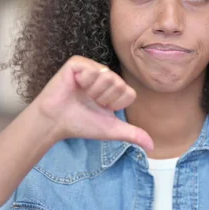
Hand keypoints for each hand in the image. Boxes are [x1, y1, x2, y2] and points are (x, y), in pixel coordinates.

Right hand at [34, 56, 153, 151]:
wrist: (56, 122)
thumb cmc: (81, 124)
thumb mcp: (111, 129)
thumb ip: (132, 134)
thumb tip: (152, 147)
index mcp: (113, 88)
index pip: (129, 93)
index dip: (115, 105)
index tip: (101, 109)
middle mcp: (104, 75)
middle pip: (119, 84)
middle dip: (104, 98)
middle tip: (89, 101)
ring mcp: (91, 67)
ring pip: (107, 76)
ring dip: (94, 92)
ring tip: (81, 95)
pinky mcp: (77, 63)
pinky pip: (92, 70)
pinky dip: (84, 82)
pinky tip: (74, 86)